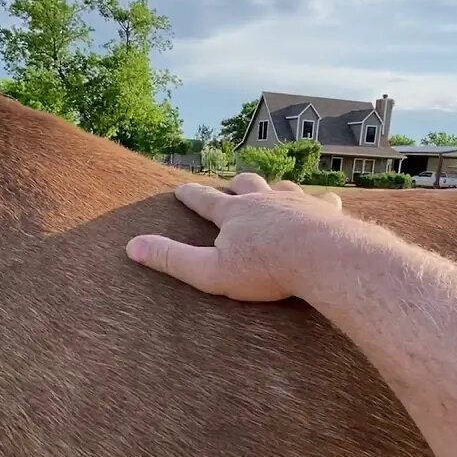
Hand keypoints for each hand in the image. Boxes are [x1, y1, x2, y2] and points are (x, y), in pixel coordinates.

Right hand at [126, 172, 343, 301]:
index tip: (180, 188)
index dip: (190, 195)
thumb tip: (132, 246)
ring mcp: (296, 201)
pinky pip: (321, 200)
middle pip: (245, 185)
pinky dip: (317, 202)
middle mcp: (263, 199)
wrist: (321, 257)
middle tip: (231, 187)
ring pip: (280, 187)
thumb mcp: (210, 271)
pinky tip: (322, 205)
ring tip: (272, 191)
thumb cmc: (266, 268)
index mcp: (234, 213)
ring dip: (273, 188)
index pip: (204, 200)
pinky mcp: (324, 211)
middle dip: (235, 186)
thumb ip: (172, 259)